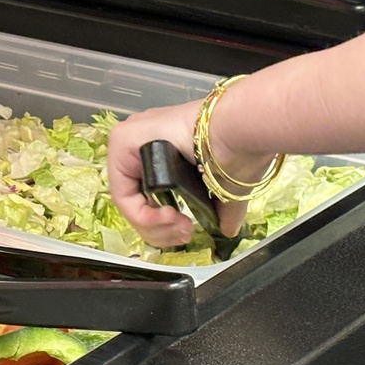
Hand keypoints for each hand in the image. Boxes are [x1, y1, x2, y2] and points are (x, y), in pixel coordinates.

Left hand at [108, 95, 278, 248]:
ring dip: (155, 226)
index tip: (186, 233)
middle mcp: (142, 143)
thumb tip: (228, 230)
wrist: (241, 129)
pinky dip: (142, 214)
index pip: (147, 198)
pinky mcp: (122, 140)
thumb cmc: (239, 150)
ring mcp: (129, 140)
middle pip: (137, 203)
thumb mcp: (226, 190)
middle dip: (161, 229)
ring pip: (128, 202)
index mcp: (162, 149)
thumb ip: (223, 211)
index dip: (164, 225)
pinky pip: (123, 192)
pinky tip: (168, 216)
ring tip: (182, 227)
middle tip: (184, 234)